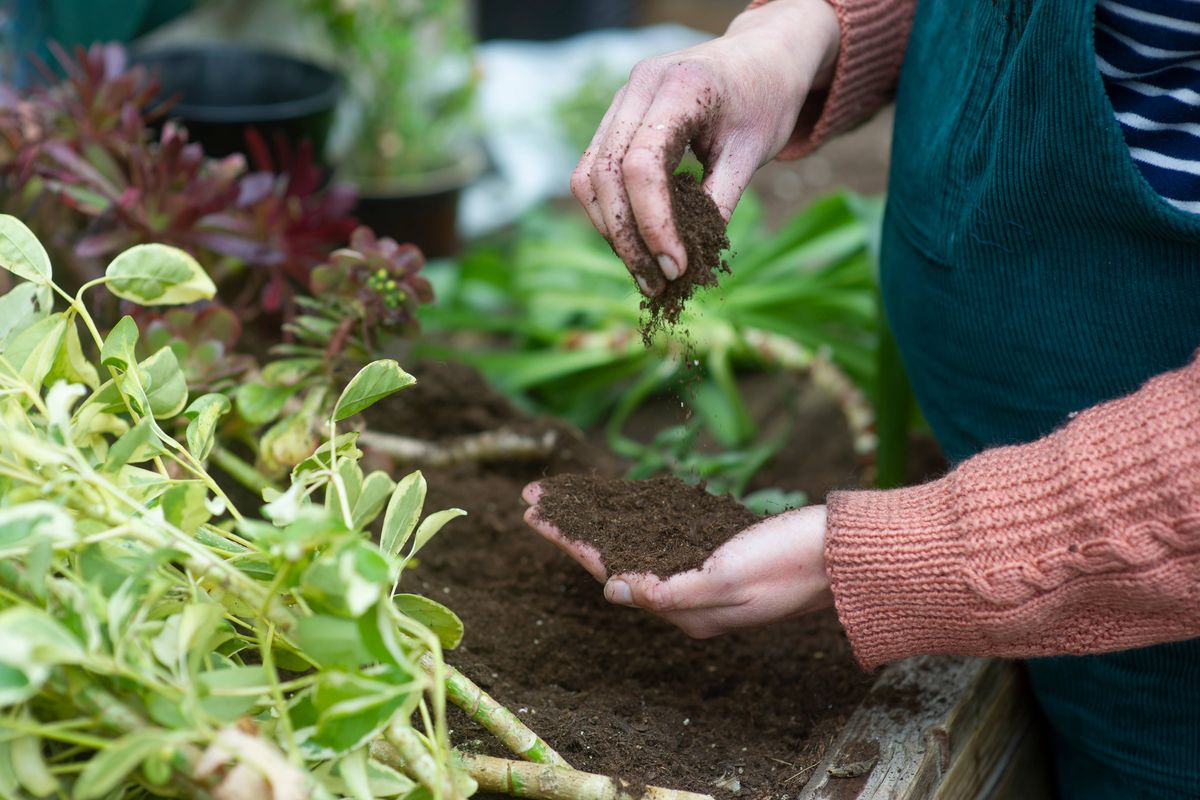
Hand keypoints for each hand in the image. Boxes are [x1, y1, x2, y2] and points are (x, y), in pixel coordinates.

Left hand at [522, 483, 833, 637]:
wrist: (845, 556)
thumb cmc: (791, 563)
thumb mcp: (728, 580)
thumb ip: (668, 589)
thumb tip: (611, 592)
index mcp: (685, 608)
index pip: (608, 571)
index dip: (569, 539)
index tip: (534, 512)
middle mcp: (688, 598)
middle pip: (613, 557)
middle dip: (573, 527)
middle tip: (535, 496)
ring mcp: (704, 578)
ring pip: (635, 546)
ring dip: (599, 521)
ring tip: (567, 498)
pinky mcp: (721, 557)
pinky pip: (664, 538)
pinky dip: (636, 520)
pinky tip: (625, 508)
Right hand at [570, 0, 839, 294]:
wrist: (761, 57)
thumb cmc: (765, 100)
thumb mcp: (753, 153)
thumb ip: (719, 203)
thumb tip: (690, 265)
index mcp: (680, 87)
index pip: (642, 166)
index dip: (652, 224)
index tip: (676, 268)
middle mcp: (638, 87)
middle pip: (605, 176)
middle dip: (627, 239)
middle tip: (657, 285)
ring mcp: (620, 100)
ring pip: (589, 178)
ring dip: (612, 231)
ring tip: (646, 274)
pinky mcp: (615, 118)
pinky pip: (595, 173)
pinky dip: (612, 213)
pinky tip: (639, 244)